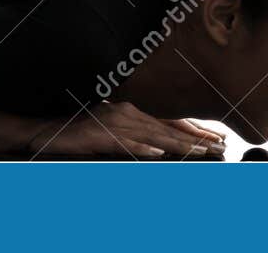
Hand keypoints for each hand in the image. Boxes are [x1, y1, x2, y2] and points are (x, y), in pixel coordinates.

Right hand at [29, 102, 225, 159]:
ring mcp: (114, 123)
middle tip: (218, 145)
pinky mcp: (101, 135)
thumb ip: (134, 137)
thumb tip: (159, 149)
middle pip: (167, 128)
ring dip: (178, 145)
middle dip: (195, 138)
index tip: (214, 138)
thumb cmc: (81, 133)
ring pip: (153, 136)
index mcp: (131, 112)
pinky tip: (158, 154)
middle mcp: (127, 114)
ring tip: (200, 151)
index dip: (193, 130)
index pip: (169, 123)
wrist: (49, 131)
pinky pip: (126, 144)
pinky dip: (143, 148)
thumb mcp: (112, 131)